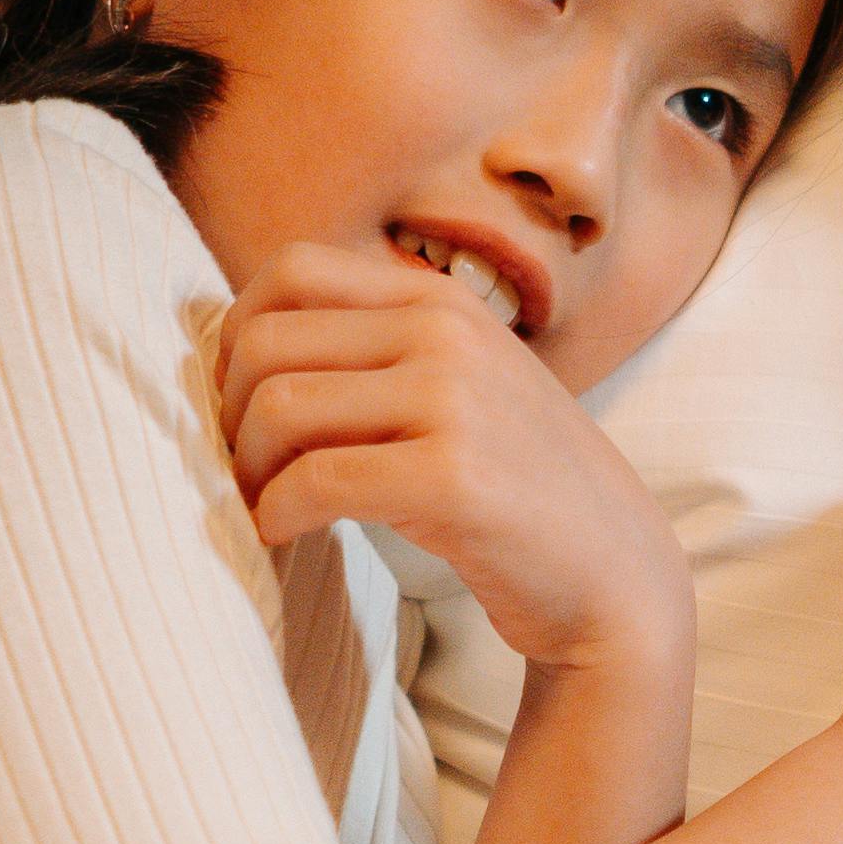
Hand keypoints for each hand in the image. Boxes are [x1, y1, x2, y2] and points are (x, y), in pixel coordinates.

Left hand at [219, 240, 685, 676]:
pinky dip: (274, 515)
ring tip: (261, 508)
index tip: (237, 401)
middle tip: (241, 470)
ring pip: (278, 408)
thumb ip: (377, 352)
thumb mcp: (458, 387)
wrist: (614, 572)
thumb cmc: (516, 488)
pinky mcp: (451, 477)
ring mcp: (454, 400)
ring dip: (245, 470)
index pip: (290, 271)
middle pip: (266, 342)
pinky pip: (313, 482)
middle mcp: (446, 331)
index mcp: (439, 299)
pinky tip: (282, 536)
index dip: (234, 335)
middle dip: (227, 413)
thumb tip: (239, 347)